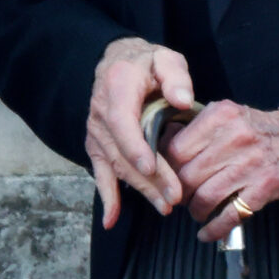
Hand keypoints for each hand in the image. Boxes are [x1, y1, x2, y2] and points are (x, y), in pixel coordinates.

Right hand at [85, 37, 196, 227]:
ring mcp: (96, 131)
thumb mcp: (165, 58)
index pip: (121, 121)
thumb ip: (175, 75)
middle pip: (121, 151)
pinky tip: (111, 220)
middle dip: (148, 178)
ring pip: (116, 165)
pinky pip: (100, 172)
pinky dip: (105, 196)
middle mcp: (100, 112)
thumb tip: (182, 100)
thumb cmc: (146, 63)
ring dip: (138, 189)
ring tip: (164, 207)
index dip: (134, 146)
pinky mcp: (97, 145)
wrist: (117, 62)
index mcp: (117, 88)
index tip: (151, 167)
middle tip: (174, 198)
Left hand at [167, 101, 278, 240]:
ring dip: (195, 211)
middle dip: (178, 192)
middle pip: (187, 175)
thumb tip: (165, 144)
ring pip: (205, 196)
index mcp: (221, 116)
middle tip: (179, 198)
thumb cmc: (262, 129)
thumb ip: (200, 127)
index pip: (176, 148)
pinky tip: (207, 234)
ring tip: (196, 212)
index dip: (166, 168)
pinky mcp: (265, 187)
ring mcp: (251, 164)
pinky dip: (215, 228)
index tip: (165, 177)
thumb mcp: (231, 115)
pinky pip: (232, 214)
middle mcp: (234, 138)